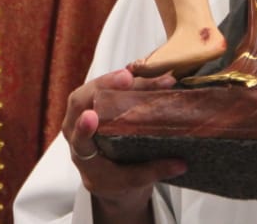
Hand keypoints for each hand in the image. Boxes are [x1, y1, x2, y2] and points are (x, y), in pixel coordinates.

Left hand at [62, 68, 183, 223]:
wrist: (109, 178)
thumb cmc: (115, 182)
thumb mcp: (132, 183)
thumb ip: (152, 172)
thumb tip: (181, 164)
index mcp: (82, 155)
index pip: (78, 139)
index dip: (83, 128)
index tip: (91, 116)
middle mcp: (75, 130)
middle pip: (80, 102)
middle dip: (102, 87)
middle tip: (127, 79)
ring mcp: (82, 113)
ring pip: (91, 89)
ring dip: (113, 79)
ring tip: (138, 74)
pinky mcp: (94, 103)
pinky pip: (103, 86)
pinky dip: (120, 80)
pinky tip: (139, 74)